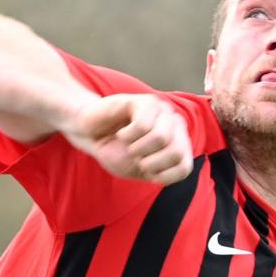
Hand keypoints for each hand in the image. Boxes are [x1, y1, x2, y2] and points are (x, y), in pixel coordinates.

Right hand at [64, 92, 196, 186]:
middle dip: (150, 162)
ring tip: (128, 144)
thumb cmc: (116, 151)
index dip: (160, 175)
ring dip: (137, 148)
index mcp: (179, 144)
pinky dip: (127, 136)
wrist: (91, 135)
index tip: (144, 170)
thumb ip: (160, 167)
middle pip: (176, 152)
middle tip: (135, 157)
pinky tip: (122, 133)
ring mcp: (162, 111)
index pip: (184, 168)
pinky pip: (142, 125)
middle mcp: (175, 125)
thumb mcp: (139, 170)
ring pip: (161, 138)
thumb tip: (171, 152)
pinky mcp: (145, 101)